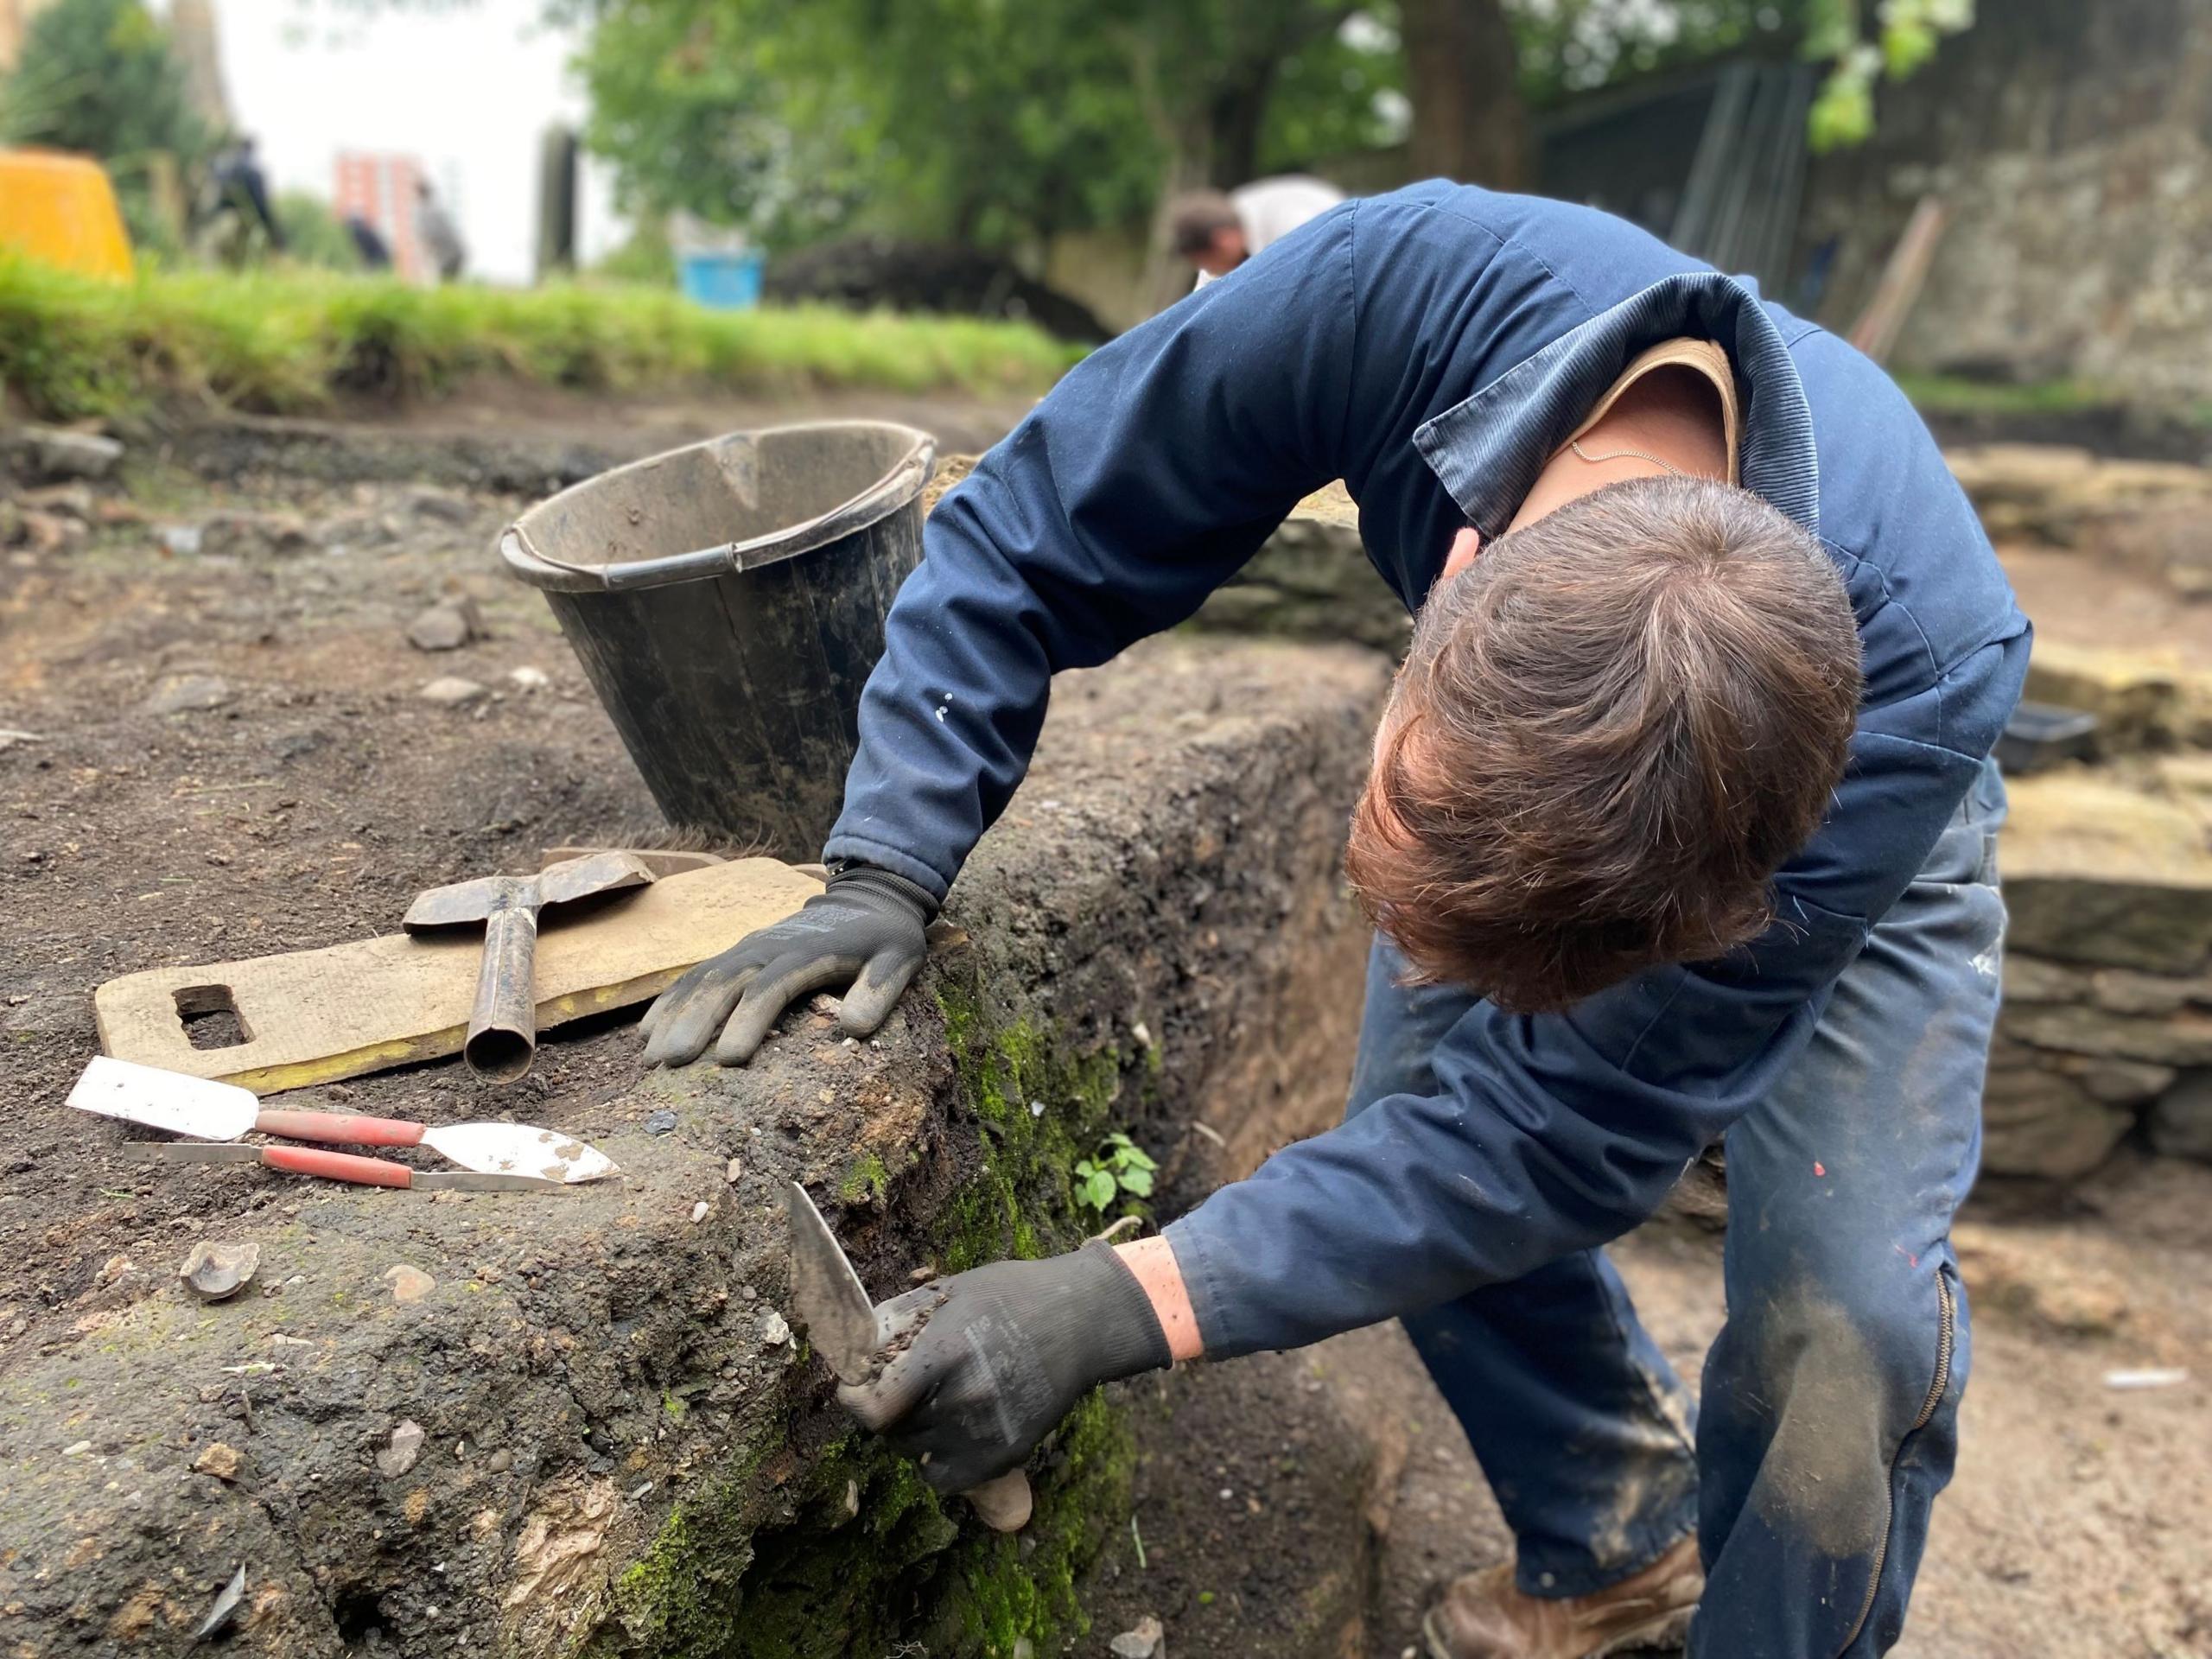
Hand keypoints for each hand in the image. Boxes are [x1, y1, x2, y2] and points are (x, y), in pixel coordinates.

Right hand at [640, 865, 933, 1066]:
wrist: (867, 898)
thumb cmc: (884, 939)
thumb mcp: (898, 959)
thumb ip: (880, 989)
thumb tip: (855, 1028)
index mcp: (806, 952)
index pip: (771, 987)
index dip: (749, 1021)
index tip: (730, 1060)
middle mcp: (767, 947)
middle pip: (723, 984)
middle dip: (694, 1022)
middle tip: (670, 1064)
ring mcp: (747, 948)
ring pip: (702, 979)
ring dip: (673, 1015)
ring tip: (649, 1058)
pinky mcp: (737, 953)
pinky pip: (695, 975)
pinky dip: (669, 1001)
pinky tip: (646, 1032)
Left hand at [837, 1243, 1171, 1494]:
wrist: (1080, 1320)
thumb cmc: (1008, 1296)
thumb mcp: (947, 1293)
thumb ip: (895, 1325)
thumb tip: (850, 1354)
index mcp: (943, 1353)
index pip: (869, 1407)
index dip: (855, 1397)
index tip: (856, 1387)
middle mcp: (963, 1400)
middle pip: (889, 1429)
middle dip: (890, 1407)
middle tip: (914, 1381)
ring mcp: (986, 1433)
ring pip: (913, 1452)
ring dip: (915, 1430)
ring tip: (944, 1395)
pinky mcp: (1004, 1455)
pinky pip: (943, 1477)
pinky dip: (938, 1459)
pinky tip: (953, 1428)